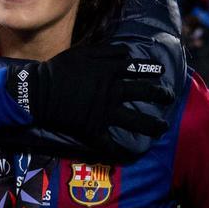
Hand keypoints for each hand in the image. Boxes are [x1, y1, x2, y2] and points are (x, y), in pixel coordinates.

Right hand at [7, 44, 173, 142]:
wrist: (38, 92)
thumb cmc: (59, 70)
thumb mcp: (83, 53)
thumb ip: (107, 52)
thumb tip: (127, 52)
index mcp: (109, 72)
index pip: (136, 69)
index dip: (151, 70)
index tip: (162, 72)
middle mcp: (111, 92)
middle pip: (142, 93)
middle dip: (160, 95)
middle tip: (170, 97)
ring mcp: (104, 112)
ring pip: (134, 120)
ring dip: (151, 125)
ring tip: (163, 128)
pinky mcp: (93, 129)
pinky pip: (109, 143)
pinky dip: (119, 150)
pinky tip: (131, 155)